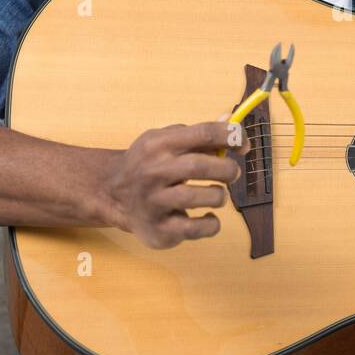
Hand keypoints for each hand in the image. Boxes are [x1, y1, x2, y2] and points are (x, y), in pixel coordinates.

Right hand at [99, 121, 247, 248]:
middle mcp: (153, 171)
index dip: (231, 136)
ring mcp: (154, 202)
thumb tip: (234, 126)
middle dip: (227, 169)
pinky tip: (208, 217)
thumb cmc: (149, 164)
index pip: (203, 133)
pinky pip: (194, 228)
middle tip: (232, 174)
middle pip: (200, 166)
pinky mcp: (158, 229)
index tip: (243, 144)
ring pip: (199, 197)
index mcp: (159, 144)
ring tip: (218, 195)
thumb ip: (199, 135)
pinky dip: (211, 224)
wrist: (112, 193)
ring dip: (219, 196)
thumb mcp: (165, 141)